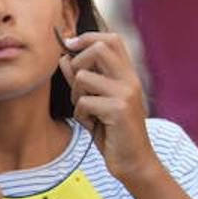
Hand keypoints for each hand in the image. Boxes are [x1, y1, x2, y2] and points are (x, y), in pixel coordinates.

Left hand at [59, 32, 158, 185]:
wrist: (134, 161)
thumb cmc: (113, 132)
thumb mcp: (95, 101)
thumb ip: (81, 80)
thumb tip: (63, 58)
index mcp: (127, 74)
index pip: (112, 39)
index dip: (88, 37)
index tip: (69, 45)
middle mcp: (130, 79)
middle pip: (100, 48)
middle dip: (78, 61)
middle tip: (77, 84)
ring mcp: (126, 93)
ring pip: (84, 77)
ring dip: (76, 95)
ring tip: (86, 110)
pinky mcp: (118, 109)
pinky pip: (84, 102)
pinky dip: (81, 114)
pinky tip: (92, 124)